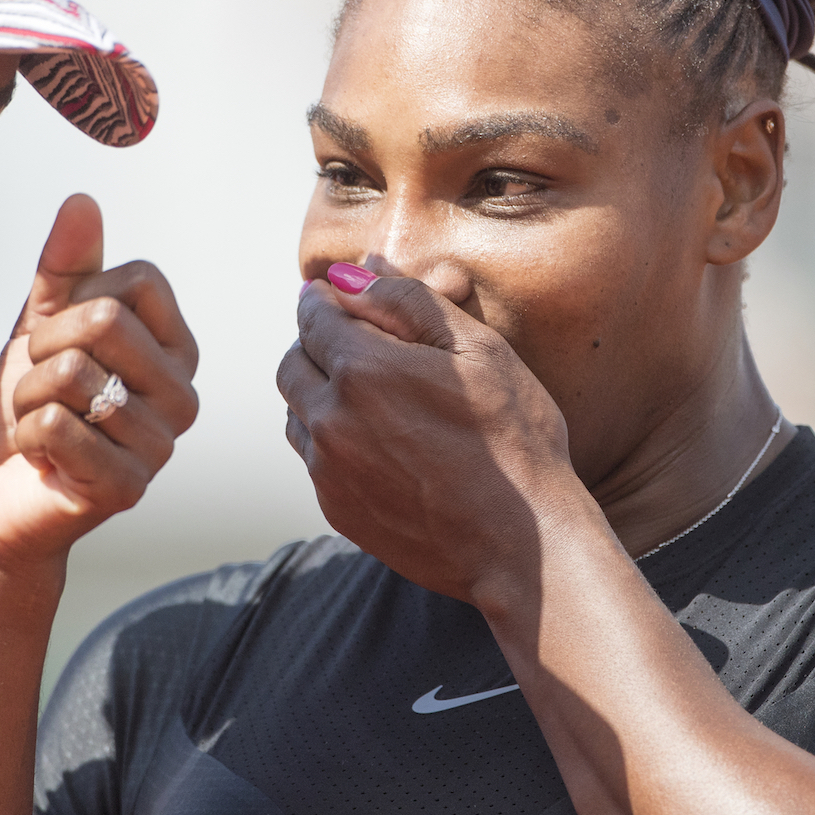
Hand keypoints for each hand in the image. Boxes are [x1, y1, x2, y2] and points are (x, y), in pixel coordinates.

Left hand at [0, 195, 199, 572]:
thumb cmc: (30, 407)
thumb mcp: (42, 325)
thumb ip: (65, 266)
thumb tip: (83, 200)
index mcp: (178, 348)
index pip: (138, 280)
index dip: (77, 300)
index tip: (63, 340)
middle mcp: (184, 394)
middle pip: (104, 320)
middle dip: (42, 350)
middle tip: (41, 386)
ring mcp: (161, 444)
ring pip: (70, 374)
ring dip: (28, 398)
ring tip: (42, 424)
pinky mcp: (128, 486)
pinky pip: (55, 425)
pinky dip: (26, 436)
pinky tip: (43, 458)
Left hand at [277, 266, 581, 603]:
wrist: (521, 545)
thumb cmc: (514, 440)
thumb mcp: (479, 350)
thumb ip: (410, 301)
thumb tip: (359, 268)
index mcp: (362, 368)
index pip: (313, 313)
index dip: (327, 298)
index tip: (344, 296)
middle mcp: (330, 418)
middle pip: (293, 360)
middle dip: (317, 342)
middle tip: (360, 342)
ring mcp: (328, 469)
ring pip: (296, 410)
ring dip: (319, 391)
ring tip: (372, 394)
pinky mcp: (335, 508)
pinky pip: (313, 457)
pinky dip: (331, 437)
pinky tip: (379, 442)